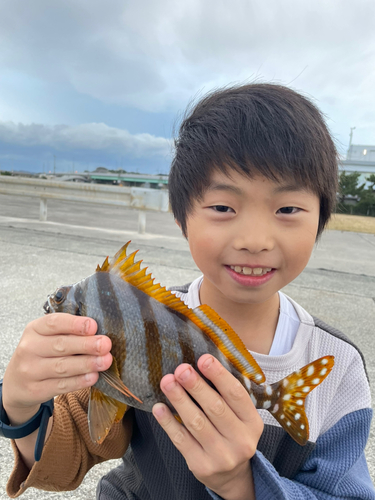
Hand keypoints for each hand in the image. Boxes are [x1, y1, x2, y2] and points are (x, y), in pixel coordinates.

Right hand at [2, 313, 112, 424]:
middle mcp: (29, 348)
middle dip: (86, 345)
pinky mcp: (35, 390)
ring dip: (87, 364)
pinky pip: (60, 385)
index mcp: (34, 329)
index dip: (75, 324)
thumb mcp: (48, 337)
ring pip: (62, 367)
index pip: (54, 323)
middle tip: (105, 344)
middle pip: (61, 345)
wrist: (17, 382)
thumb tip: (98, 333)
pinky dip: (79, 381)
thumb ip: (69, 332)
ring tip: (105, 361)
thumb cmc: (41, 353)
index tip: (93, 326)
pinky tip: (93, 377)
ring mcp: (30, 371)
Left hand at [152, 354, 262, 499]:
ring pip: (196, 423)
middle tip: (181, 369)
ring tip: (167, 382)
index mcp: (252, 422)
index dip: (219, 375)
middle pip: (215, 408)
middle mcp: (240, 440)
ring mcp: (221, 456)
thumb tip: (202, 363)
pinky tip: (159, 407)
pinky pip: (181, 440)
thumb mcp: (240, 416)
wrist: (231, 476)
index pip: (236, 395)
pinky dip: (169, 422)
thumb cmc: (232, 433)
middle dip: (196, 386)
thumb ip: (226, 395)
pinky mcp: (200, 466)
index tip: (203, 359)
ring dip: (180, 399)